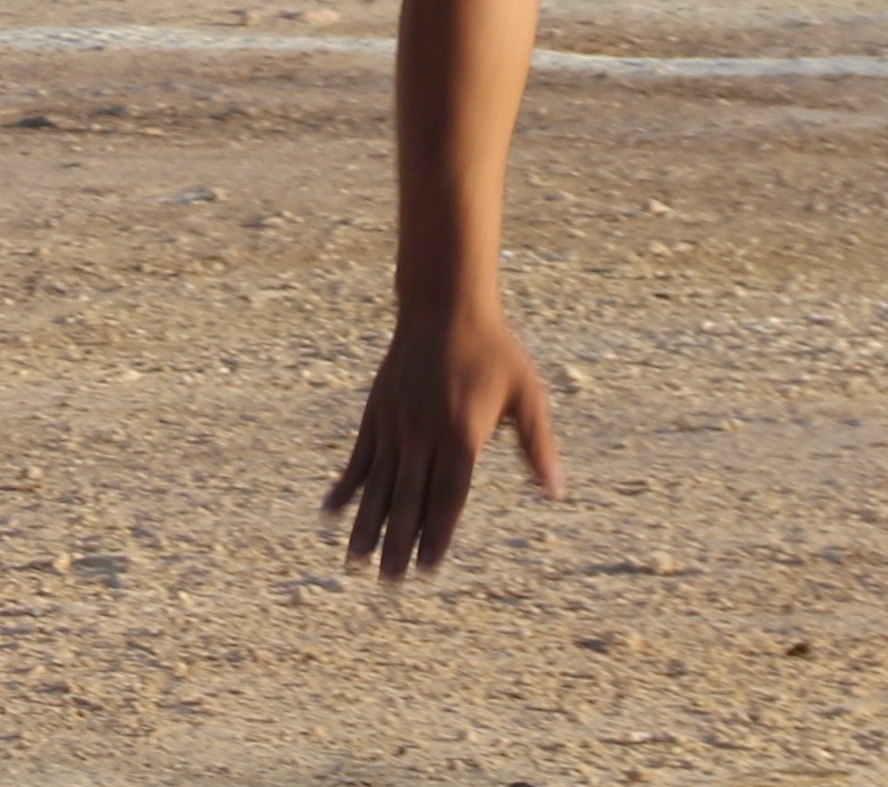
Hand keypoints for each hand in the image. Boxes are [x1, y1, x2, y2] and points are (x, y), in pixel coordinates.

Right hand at [324, 303, 564, 580]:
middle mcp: (423, 434)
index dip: (437, 536)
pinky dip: (344, 489)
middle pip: (408, 500)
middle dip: (398, 544)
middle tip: (389, 583)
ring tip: (356, 563)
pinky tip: (330, 514)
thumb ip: (538, 445)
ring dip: (367, 526)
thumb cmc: (494, 351)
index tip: (427, 569)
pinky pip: (357, 459)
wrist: (444, 305)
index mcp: (461, 434)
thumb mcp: (528, 393)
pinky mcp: (375, 413)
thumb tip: (557, 492)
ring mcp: (394, 423)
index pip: (448, 498)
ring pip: (377, 485)